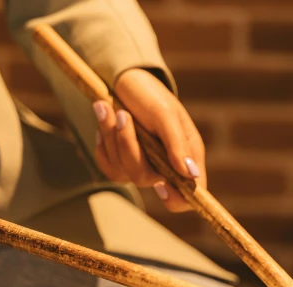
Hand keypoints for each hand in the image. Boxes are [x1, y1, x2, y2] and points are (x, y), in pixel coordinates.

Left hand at [93, 68, 205, 211]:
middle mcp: (163, 166)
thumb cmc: (151, 94)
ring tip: (108, 107)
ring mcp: (140, 166)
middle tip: (122, 114)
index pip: (187, 196)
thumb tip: (191, 174)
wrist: (124, 81)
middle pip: (144, 179)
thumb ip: (177, 144)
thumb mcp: (166, 113)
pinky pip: (108, 167)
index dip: (176, 199)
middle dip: (127, 145)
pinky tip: (105, 122)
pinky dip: (102, 144)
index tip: (161, 184)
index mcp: (185, 157)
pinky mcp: (119, 162)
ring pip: (122, 171)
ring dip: (111, 137)